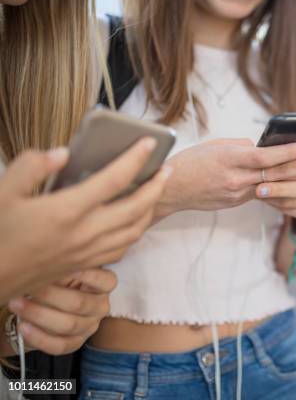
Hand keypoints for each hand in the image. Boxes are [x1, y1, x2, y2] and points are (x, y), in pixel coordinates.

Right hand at [0, 139, 170, 302]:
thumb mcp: (3, 193)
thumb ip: (32, 167)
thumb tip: (63, 154)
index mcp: (66, 210)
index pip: (113, 180)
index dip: (135, 159)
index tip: (149, 143)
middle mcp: (84, 232)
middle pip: (136, 207)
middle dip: (157, 186)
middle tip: (167, 169)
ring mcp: (88, 251)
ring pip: (135, 230)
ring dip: (151, 209)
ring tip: (155, 191)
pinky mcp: (86, 263)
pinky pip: (123, 247)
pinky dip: (136, 230)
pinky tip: (134, 218)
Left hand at [7, 269, 116, 355]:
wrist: (45, 305)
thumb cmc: (57, 282)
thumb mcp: (64, 271)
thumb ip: (65, 268)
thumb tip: (56, 264)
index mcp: (103, 287)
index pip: (107, 282)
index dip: (88, 275)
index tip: (65, 268)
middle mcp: (100, 307)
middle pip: (80, 304)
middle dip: (51, 296)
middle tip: (29, 288)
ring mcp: (90, 326)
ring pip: (69, 325)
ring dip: (39, 315)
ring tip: (18, 305)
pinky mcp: (76, 342)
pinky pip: (60, 345)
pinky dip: (39, 337)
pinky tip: (24, 326)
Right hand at [156, 138, 295, 216]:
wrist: (170, 190)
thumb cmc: (190, 162)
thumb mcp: (216, 146)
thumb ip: (242, 147)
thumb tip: (263, 148)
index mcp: (230, 160)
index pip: (266, 157)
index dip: (290, 151)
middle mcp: (237, 180)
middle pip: (277, 174)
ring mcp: (238, 195)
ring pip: (274, 187)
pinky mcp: (236, 203)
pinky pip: (261, 194)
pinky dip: (279, 189)